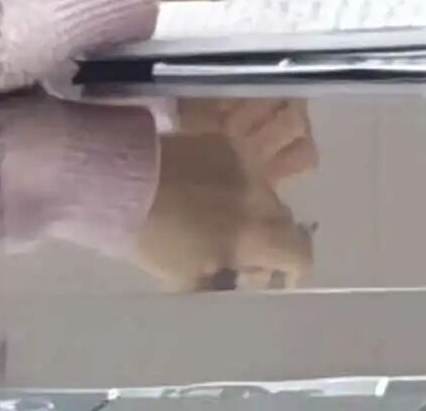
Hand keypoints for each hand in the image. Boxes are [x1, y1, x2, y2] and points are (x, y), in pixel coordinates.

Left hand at [134, 94, 318, 293]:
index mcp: (254, 235)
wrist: (124, 184)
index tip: (271, 280)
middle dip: (270, 241)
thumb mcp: (187, 277)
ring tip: (218, 221)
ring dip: (251, 212)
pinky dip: (234, 185)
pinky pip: (244, 170)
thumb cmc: (154, 239)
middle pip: (284, 222)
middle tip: (240, 254)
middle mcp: (261, 196)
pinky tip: (205, 193)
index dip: (293, 271)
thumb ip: (224, 282)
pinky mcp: (227, 143)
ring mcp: (246, 165)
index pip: (301, 253)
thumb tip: (241, 282)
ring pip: (264, 194)